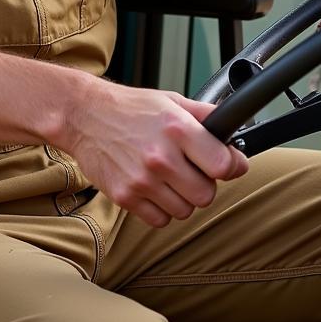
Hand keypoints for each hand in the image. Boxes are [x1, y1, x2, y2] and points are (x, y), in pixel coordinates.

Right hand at [58, 79, 247, 227]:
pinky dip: (161, 208)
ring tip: (168, 176)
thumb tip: (235, 137)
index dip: (230, 165)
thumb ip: (206, 117)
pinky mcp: (125, 197)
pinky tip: (153, 187)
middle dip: (204, 184)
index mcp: (177, 128)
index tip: (226, 163)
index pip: (222, 164)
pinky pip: (160, 220)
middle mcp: (161, 157)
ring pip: (185, 210)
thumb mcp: (172, 102)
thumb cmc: (131, 108)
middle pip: (206, 195)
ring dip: (182, 197)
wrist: (85, 116)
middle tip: (191, 169)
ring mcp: (142, 180)